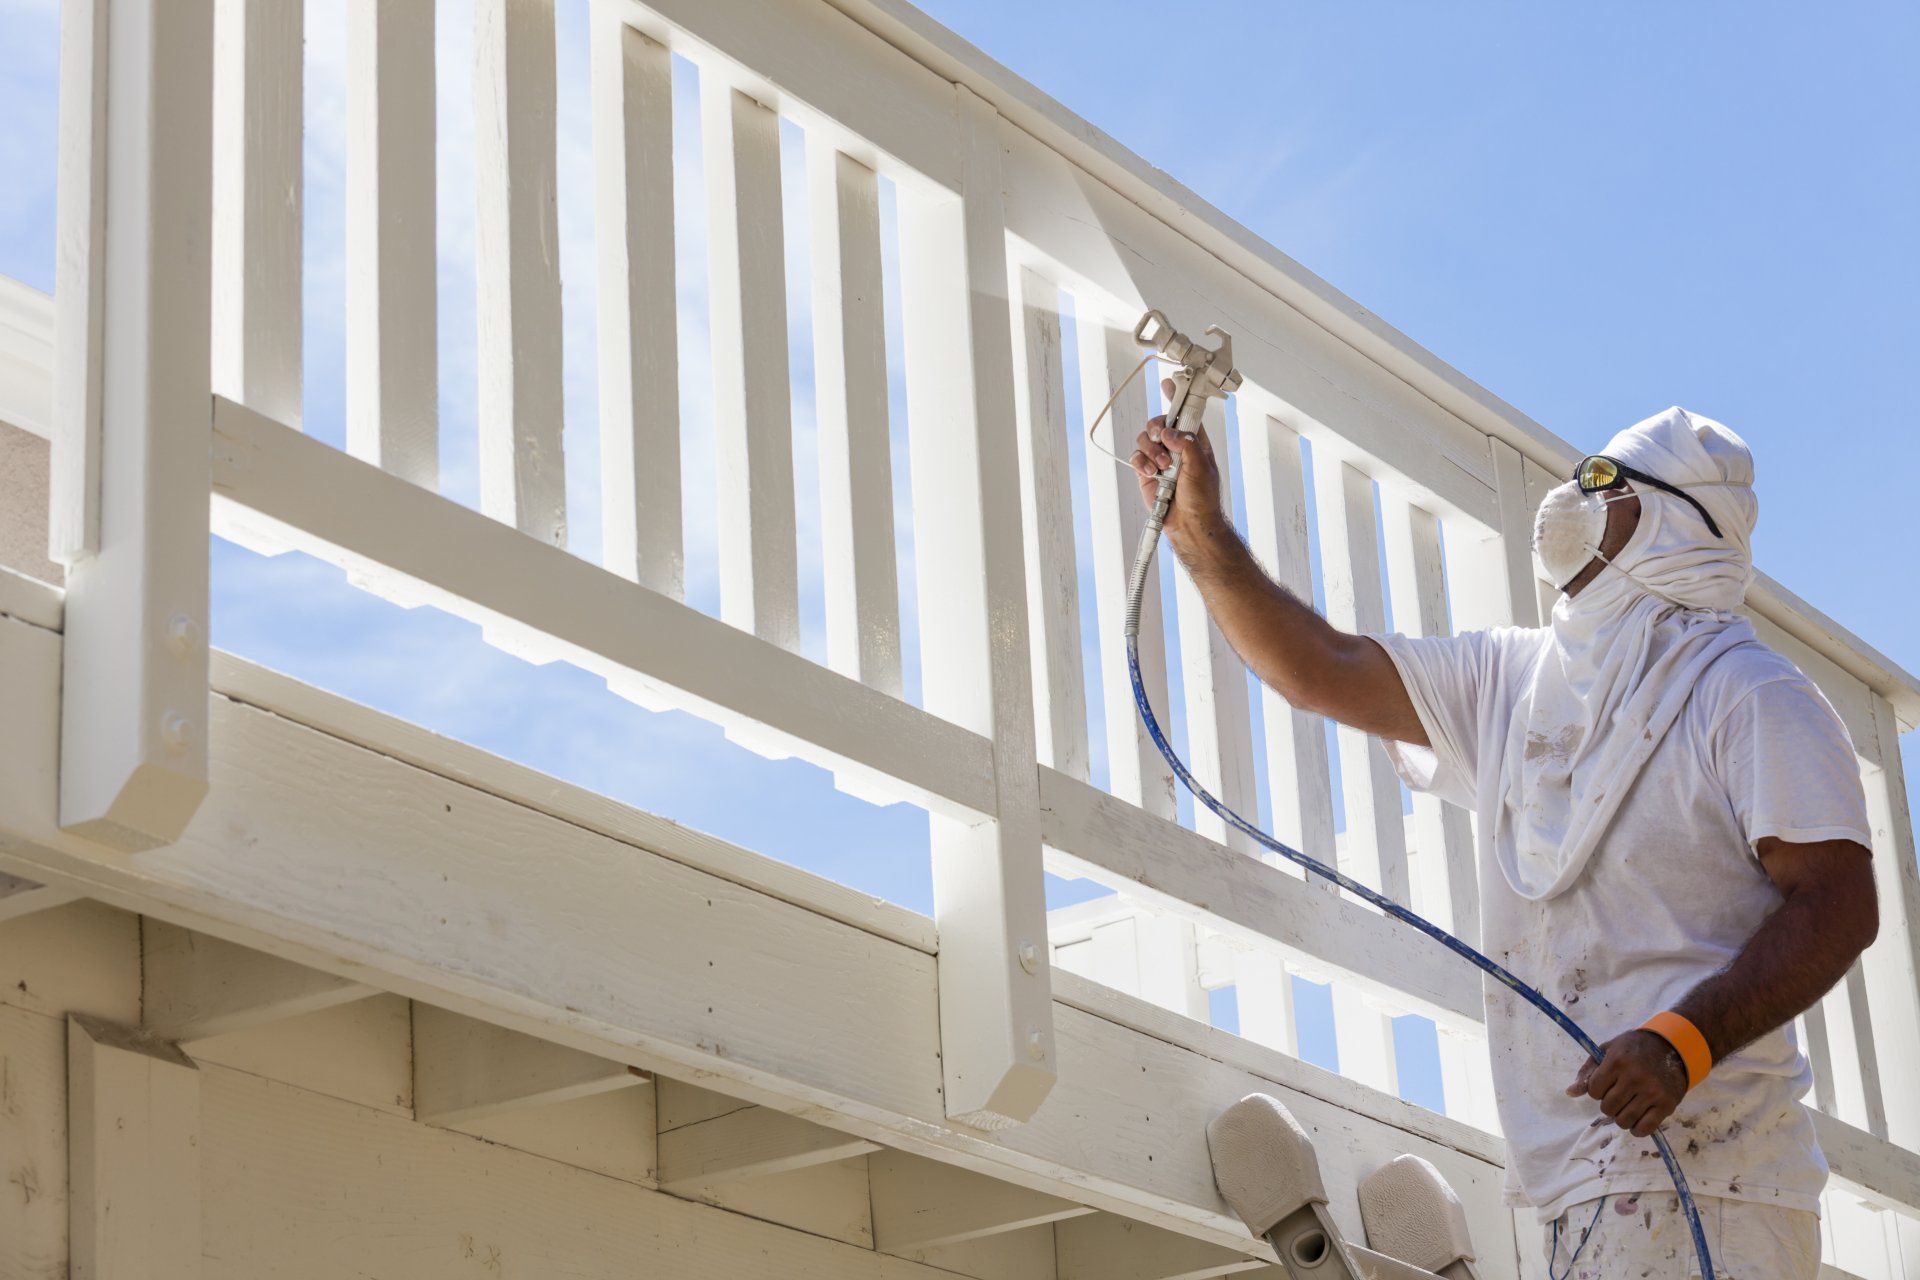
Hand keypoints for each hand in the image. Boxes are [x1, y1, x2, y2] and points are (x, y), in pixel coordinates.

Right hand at [1130, 379, 1224, 546]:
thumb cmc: (1202, 498)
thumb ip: (1187, 445)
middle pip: (1159, 423)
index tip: (1168, 384)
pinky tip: (1151, 474)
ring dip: (1151, 451)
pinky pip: (1136, 457)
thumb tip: (1170, 432)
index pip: (1186, 413)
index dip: (1177, 397)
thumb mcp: (1202, 467)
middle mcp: (1176, 447)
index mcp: (1194, 441)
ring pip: (1145, 439)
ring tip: (1162, 468)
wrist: (1188, 524)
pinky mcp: (1146, 472)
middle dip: (1157, 428)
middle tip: (1162, 439)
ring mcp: (1160, 459)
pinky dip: (1141, 462)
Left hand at [1566, 1030, 1689, 1136]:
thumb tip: (1570, 1093)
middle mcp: (1635, 1077)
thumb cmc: (1633, 1049)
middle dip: (1609, 1104)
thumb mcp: (1607, 1051)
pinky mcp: (1667, 1105)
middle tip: (1618, 1095)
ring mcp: (1652, 1092)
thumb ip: (1588, 1072)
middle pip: (1608, 1108)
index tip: (1606, 1084)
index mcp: (1617, 1061)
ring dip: (1621, 1117)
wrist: (1671, 1047)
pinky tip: (1637, 1119)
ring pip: (1624, 1121)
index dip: (1597, 1090)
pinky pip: (1645, 1129)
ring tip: (1627, 1106)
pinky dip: (1636, 1129)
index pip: (1594, 1091)